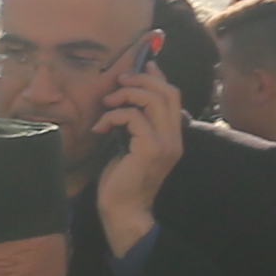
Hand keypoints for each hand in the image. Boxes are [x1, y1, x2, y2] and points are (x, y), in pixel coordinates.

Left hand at [86, 55, 190, 250]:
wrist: (123, 210)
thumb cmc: (123, 180)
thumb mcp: (131, 145)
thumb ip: (137, 123)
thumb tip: (128, 97)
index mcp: (172, 136)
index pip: (173, 96)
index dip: (158, 76)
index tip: (143, 64)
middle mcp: (174, 138)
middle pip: (168, 92)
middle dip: (141, 79)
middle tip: (119, 81)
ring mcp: (165, 143)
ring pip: (153, 100)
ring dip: (126, 94)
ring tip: (108, 103)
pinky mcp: (150, 149)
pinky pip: (133, 117)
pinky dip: (113, 116)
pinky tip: (100, 128)